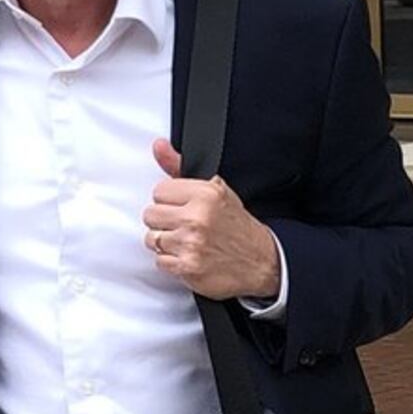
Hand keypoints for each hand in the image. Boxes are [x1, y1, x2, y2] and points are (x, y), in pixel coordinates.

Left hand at [146, 139, 285, 300]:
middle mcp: (197, 217)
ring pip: (152, 239)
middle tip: (184, 225)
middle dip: (165, 221)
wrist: (261, 261)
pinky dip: (172, 262)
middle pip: (151, 215)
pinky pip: (160, 261)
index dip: (170, 201)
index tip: (183, 207)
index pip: (159, 191)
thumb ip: (180, 168)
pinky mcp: (187, 267)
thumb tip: (158, 147)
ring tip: (187, 241)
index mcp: (205, 194)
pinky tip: (189, 256)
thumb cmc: (237, 226)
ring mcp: (191, 243)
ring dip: (167, 243)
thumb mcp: (216, 190)